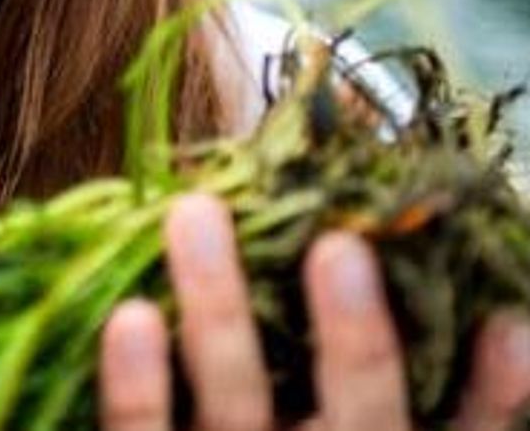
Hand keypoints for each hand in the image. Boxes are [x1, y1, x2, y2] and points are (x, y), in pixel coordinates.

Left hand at [98, 193, 529, 430]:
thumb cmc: (299, 426)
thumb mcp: (381, 427)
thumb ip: (450, 401)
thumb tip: (505, 322)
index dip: (489, 391)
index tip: (504, 324)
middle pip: (356, 415)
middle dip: (357, 338)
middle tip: (341, 246)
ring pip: (235, 403)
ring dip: (220, 310)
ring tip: (198, 213)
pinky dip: (138, 384)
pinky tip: (131, 315)